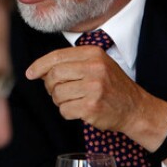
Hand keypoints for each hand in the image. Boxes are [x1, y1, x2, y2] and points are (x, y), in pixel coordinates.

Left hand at [25, 46, 166, 148]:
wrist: (136, 109)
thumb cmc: (111, 87)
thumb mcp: (96, 65)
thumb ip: (70, 63)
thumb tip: (37, 70)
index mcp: (93, 54)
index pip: (56, 56)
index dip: (39, 65)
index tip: (30, 73)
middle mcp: (94, 68)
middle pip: (53, 75)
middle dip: (50, 86)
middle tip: (59, 91)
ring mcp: (93, 88)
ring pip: (56, 94)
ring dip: (60, 101)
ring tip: (75, 100)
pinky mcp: (91, 106)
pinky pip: (64, 110)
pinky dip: (67, 112)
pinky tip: (80, 110)